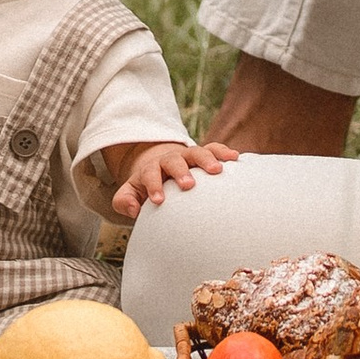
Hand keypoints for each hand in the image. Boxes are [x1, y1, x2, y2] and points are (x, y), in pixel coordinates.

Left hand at [108, 137, 238, 221]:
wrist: (160, 166)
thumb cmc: (146, 187)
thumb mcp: (131, 193)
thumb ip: (124, 201)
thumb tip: (133, 210)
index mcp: (151, 169)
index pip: (150, 174)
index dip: (153, 186)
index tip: (158, 200)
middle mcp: (170, 159)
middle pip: (174, 161)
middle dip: (181, 171)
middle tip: (188, 185)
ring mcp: (187, 155)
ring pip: (196, 152)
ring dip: (206, 159)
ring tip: (217, 170)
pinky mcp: (202, 154)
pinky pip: (213, 148)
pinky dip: (223, 151)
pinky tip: (235, 158)